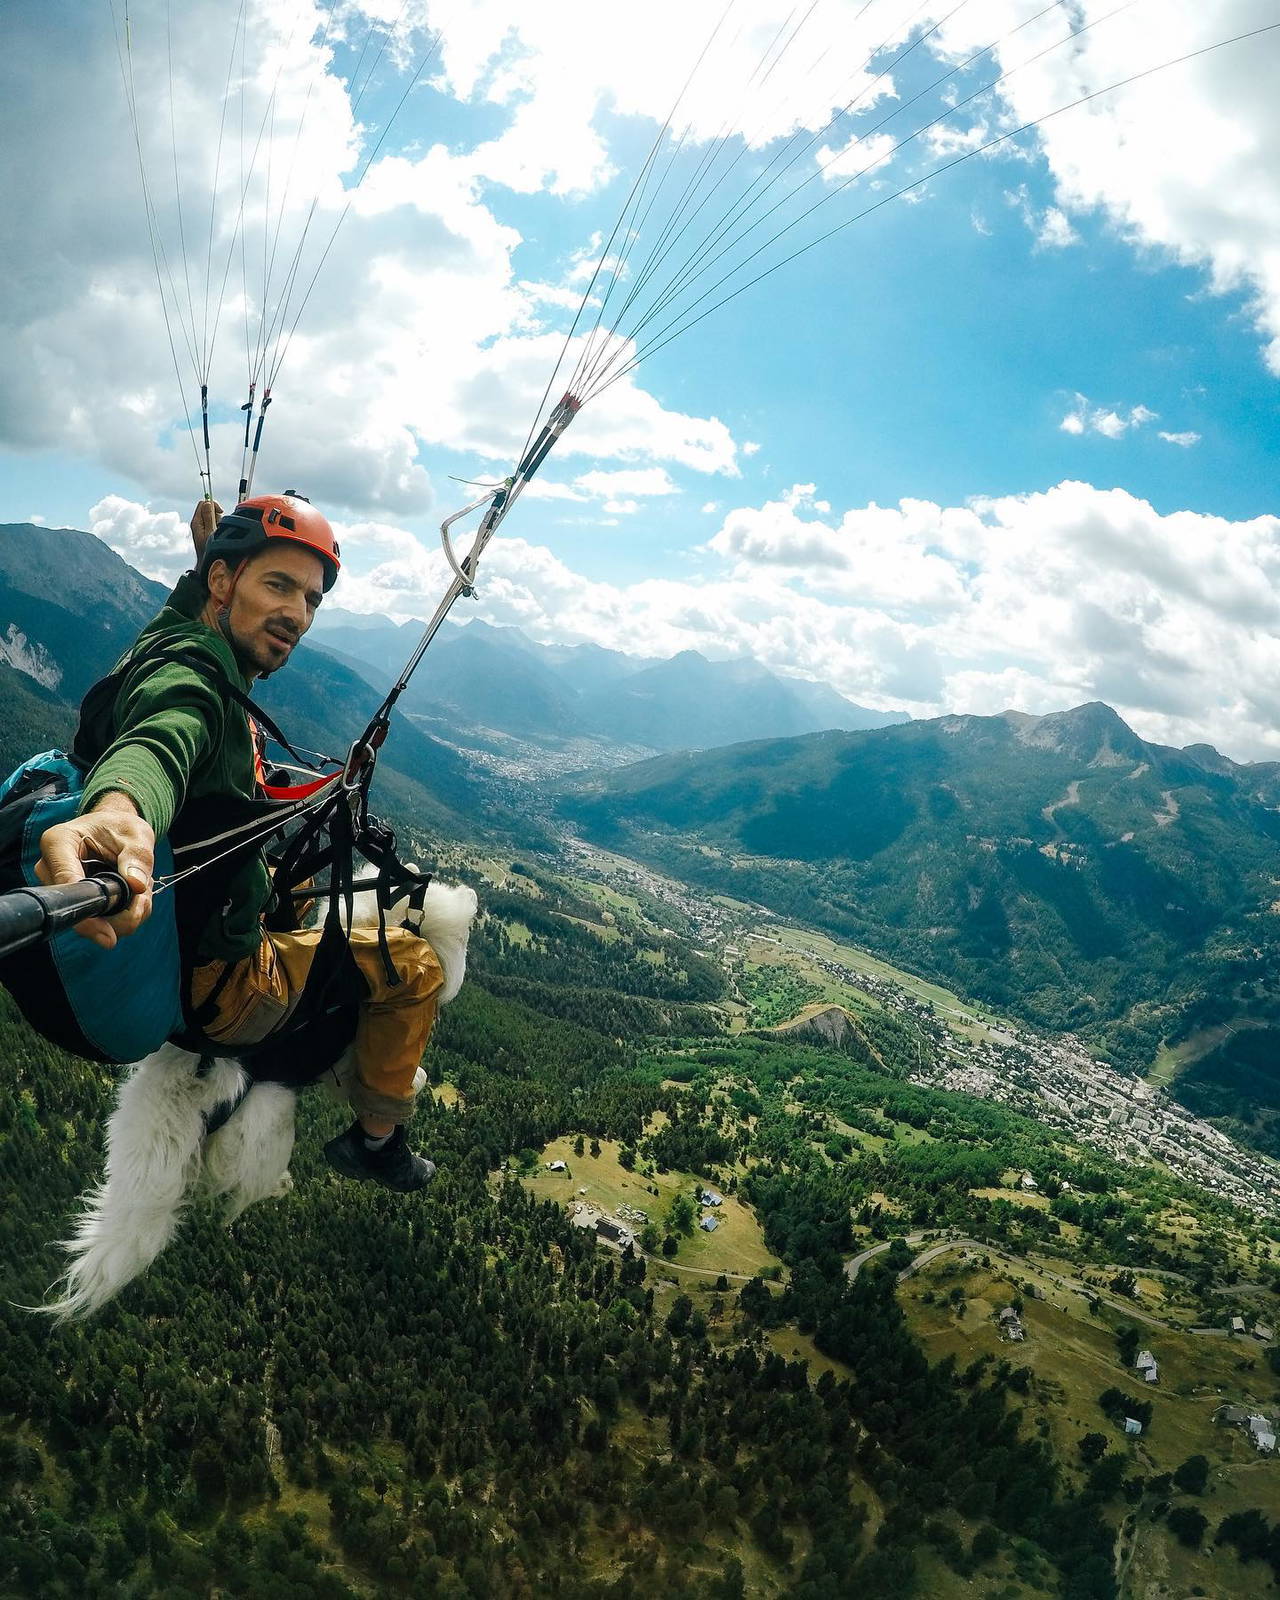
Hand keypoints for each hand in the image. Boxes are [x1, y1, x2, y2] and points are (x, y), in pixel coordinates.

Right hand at [36, 794, 155, 948]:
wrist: (113, 829)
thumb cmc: (119, 827)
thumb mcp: (136, 834)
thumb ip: (138, 857)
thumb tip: (137, 885)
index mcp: (58, 843)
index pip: (67, 885)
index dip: (87, 912)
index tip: (108, 934)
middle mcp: (50, 868)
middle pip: (78, 909)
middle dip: (118, 915)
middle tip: (144, 900)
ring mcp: (60, 887)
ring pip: (91, 920)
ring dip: (124, 916)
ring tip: (142, 893)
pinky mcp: (73, 899)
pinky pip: (99, 921)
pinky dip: (123, 916)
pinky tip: (134, 898)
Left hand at [190, 498, 223, 560]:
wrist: (207, 563)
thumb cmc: (208, 550)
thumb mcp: (210, 532)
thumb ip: (208, 516)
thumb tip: (208, 503)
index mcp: (196, 521)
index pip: (203, 503)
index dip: (213, 505)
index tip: (220, 512)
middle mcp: (198, 523)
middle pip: (208, 508)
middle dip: (217, 513)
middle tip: (219, 524)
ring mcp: (202, 527)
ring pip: (213, 516)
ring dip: (218, 521)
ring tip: (219, 531)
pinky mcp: (206, 530)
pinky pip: (214, 523)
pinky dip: (218, 526)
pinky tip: (219, 533)